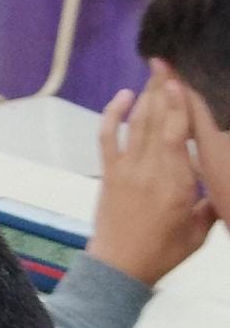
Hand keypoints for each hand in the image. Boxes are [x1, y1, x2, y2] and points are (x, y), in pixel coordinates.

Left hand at [87, 60, 216, 286]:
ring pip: (136, 124)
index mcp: (175, 182)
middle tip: (169, 62)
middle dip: (164, 89)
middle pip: (157, 120)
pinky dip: (113, 115)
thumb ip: (211, 202)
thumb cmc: (163, 251)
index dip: (180, 104)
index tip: (183, 80)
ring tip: (154, 71)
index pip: (179, 134)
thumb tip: (221, 182)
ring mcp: (125, 169)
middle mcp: (149, 169)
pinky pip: (108, 137)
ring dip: (144, 95)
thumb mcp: (200, 229)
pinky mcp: (109, 173)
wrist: (120, 266)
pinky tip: (122, 97)